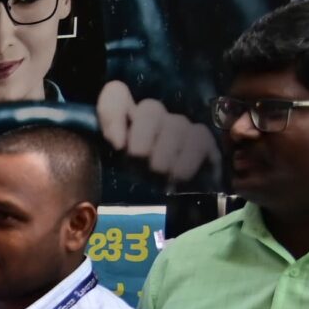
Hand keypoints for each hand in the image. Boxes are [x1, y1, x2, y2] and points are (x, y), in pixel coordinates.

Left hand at [96, 80, 218, 182]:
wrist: (165, 214)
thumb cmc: (133, 192)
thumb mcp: (109, 175)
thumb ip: (104, 152)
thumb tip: (118, 140)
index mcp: (124, 125)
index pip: (116, 94)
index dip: (113, 111)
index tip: (116, 144)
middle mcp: (153, 120)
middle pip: (151, 108)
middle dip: (142, 138)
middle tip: (139, 162)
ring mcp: (180, 128)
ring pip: (176, 123)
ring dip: (165, 152)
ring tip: (159, 173)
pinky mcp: (203, 142)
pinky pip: (199, 137)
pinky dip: (187, 159)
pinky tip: (178, 176)